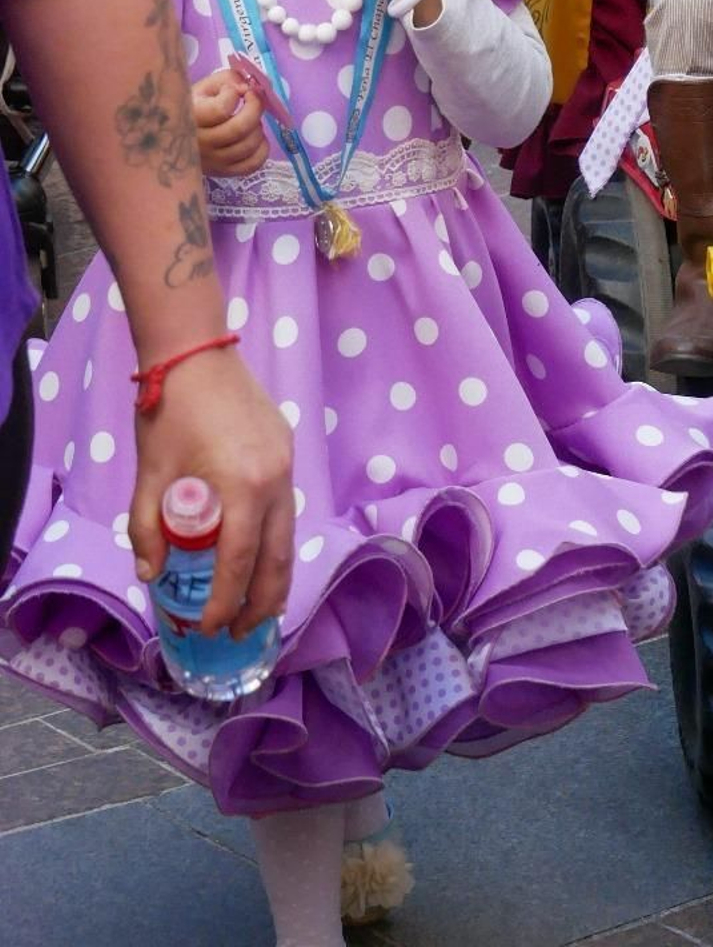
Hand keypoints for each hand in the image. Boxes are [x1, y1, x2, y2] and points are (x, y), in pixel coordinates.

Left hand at [129, 345, 293, 636]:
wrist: (196, 354)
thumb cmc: (168, 414)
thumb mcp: (149, 475)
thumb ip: (148, 528)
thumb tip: (151, 575)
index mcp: (242, 487)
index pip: (238, 562)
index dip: (224, 602)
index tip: (206, 627)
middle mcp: (276, 480)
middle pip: (278, 557)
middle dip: (261, 602)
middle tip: (240, 633)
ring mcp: (287, 463)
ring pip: (289, 535)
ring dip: (275, 576)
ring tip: (258, 609)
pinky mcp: (286, 450)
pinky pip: (287, 508)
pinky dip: (276, 541)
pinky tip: (261, 554)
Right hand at [193, 69, 267, 176]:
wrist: (177, 136)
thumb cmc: (195, 106)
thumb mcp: (205, 86)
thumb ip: (228, 79)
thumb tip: (247, 88)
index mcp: (190, 118)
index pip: (220, 109)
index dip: (234, 95)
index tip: (235, 90)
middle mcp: (200, 144)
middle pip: (239, 128)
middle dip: (255, 108)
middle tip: (254, 99)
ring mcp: (212, 162)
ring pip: (248, 146)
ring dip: (258, 128)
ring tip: (251, 120)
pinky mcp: (223, 173)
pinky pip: (252, 164)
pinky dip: (262, 149)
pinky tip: (255, 137)